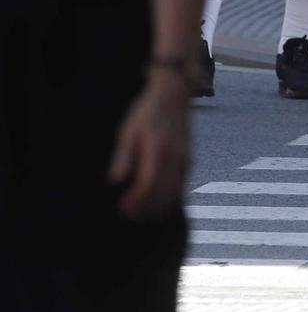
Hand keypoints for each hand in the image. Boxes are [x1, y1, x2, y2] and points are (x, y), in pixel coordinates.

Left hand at [107, 72, 188, 220]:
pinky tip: (157, 203)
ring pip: (175, 194)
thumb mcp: (128, 131)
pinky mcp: (189, 160)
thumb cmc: (147, 112)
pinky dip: (170, 199)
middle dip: (146, 209)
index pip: (148, 185)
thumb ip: (123, 157)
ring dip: (158, 207)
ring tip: (141, 215)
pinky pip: (182, 187)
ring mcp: (185, 160)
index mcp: (158, 150)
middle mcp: (176, 158)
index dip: (135, 201)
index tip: (121, 209)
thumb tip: (116, 182)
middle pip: (163, 194)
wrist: (174, 95)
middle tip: (128, 216)